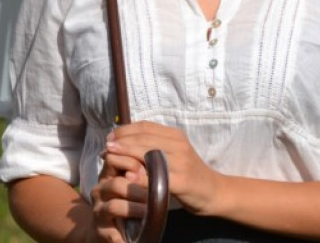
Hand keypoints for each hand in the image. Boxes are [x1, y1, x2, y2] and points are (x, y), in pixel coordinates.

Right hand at [89, 148, 147, 241]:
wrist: (105, 227)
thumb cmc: (123, 200)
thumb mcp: (127, 183)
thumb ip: (137, 172)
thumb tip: (158, 163)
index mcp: (107, 175)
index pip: (112, 159)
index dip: (130, 163)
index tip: (146, 170)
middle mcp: (100, 190)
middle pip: (116, 184)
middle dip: (137, 189)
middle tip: (153, 195)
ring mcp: (98, 211)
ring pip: (114, 206)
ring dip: (134, 210)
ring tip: (148, 213)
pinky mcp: (100, 230)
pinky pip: (111, 234)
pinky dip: (121, 239)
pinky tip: (130, 241)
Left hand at [105, 121, 220, 215]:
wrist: (214, 192)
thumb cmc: (188, 172)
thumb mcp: (173, 153)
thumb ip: (154, 145)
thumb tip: (124, 139)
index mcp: (175, 135)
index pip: (145, 126)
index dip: (125, 130)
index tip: (109, 137)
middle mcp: (179, 145)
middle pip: (144, 138)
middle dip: (121, 142)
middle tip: (105, 148)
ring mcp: (181, 163)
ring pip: (149, 154)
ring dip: (126, 155)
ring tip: (109, 158)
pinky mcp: (183, 182)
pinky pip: (158, 177)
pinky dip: (142, 177)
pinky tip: (128, 177)